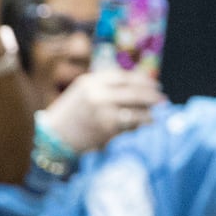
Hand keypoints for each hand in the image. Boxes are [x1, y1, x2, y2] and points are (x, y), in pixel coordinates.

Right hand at [43, 68, 163, 153]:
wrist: (53, 139)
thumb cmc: (69, 117)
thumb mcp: (81, 94)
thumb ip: (103, 88)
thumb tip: (133, 88)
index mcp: (90, 82)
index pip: (122, 76)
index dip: (141, 80)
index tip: (153, 83)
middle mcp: (97, 93)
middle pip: (132, 90)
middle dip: (150, 94)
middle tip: (162, 97)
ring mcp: (103, 110)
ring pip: (134, 107)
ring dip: (149, 109)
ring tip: (157, 112)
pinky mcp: (107, 127)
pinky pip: (131, 122)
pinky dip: (142, 122)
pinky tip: (149, 122)